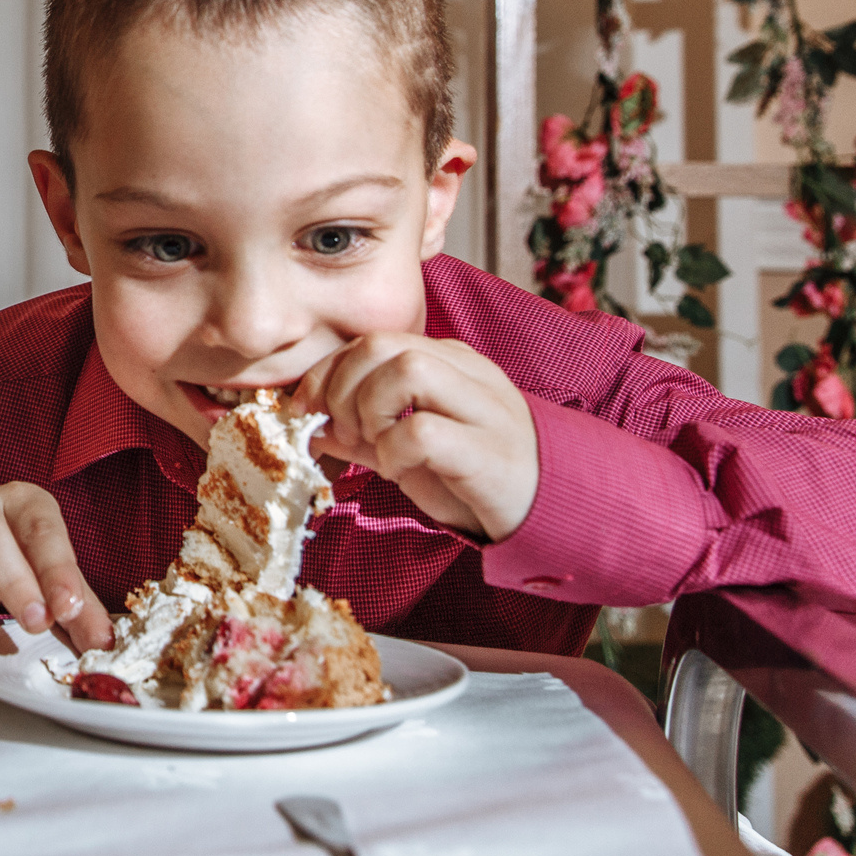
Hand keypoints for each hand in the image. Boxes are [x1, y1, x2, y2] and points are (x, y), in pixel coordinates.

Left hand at [292, 333, 539, 540]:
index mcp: (447, 362)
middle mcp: (466, 372)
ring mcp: (482, 407)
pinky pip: (424, 429)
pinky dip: (395, 450)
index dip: (325, 373)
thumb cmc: (475, 477)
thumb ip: (363, 434)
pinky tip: (401, 471)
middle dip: (341, 388)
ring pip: (406, 368)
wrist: (549, 513)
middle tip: (345, 433)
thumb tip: (311, 429)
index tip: (306, 411)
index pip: (369, 341)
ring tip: (376, 446)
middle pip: (380, 343)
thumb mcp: (410, 449)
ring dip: (371, 410)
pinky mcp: (488, 448)